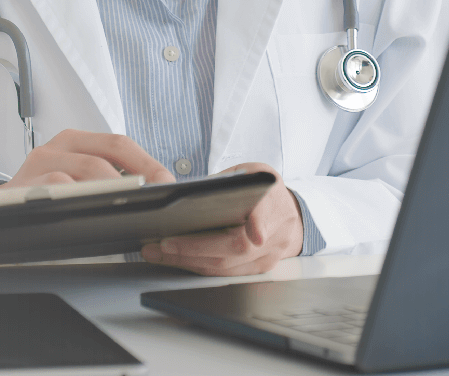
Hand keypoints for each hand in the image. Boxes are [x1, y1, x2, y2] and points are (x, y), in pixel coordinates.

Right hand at [0, 129, 174, 188]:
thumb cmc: (46, 198)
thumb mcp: (75, 181)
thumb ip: (106, 179)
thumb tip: (152, 189)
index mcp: (75, 141)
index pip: (119, 143)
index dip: (147, 162)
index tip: (167, 182)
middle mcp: (56, 147)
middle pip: (107, 153)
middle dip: (138, 177)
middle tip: (155, 196)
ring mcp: (38, 164)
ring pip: (86, 168)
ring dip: (115, 188)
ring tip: (133, 203)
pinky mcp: (23, 185)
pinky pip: (57, 185)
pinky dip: (81, 196)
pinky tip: (93, 208)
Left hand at [140, 162, 300, 275]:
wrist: (291, 215)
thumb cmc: (266, 191)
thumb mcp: (252, 173)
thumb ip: (230, 181)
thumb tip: (194, 193)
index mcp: (275, 202)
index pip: (268, 214)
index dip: (259, 224)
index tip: (255, 235)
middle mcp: (276, 233)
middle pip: (236, 247)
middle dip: (195, 247)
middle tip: (163, 244)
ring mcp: (269, 256)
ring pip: (226, 266)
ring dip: (188, 260)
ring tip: (157, 252)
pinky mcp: (258, 270)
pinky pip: (223, 273)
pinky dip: (197, 266)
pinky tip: (175, 259)